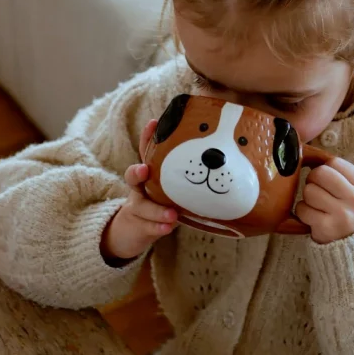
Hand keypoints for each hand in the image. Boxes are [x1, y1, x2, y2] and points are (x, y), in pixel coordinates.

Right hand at [101, 119, 178, 262]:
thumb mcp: (170, 187)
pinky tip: (167, 228)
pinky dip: (157, 228)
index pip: (146, 152)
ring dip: (156, 209)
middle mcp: (140, 189)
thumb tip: (221, 160)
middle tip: (145, 169)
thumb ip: (187, 175)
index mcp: (150, 174)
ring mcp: (137, 208)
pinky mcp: (139, 227)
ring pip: (141, 206)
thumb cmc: (161, 201)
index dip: (147, 137)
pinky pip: (147, 227)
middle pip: (132, 177)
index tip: (153, 123)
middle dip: (137, 172)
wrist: (134, 230)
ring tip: (172, 214)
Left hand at [295, 157, 353, 244]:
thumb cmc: (351, 213)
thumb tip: (312, 155)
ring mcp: (342, 216)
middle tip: (317, 188)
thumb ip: (341, 174)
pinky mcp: (326, 229)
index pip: (335, 162)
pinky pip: (303, 209)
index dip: (325, 167)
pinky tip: (312, 216)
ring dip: (308, 197)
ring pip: (309, 191)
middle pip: (320, 173)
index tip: (326, 178)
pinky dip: (303, 212)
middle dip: (313, 179)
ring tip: (317, 205)